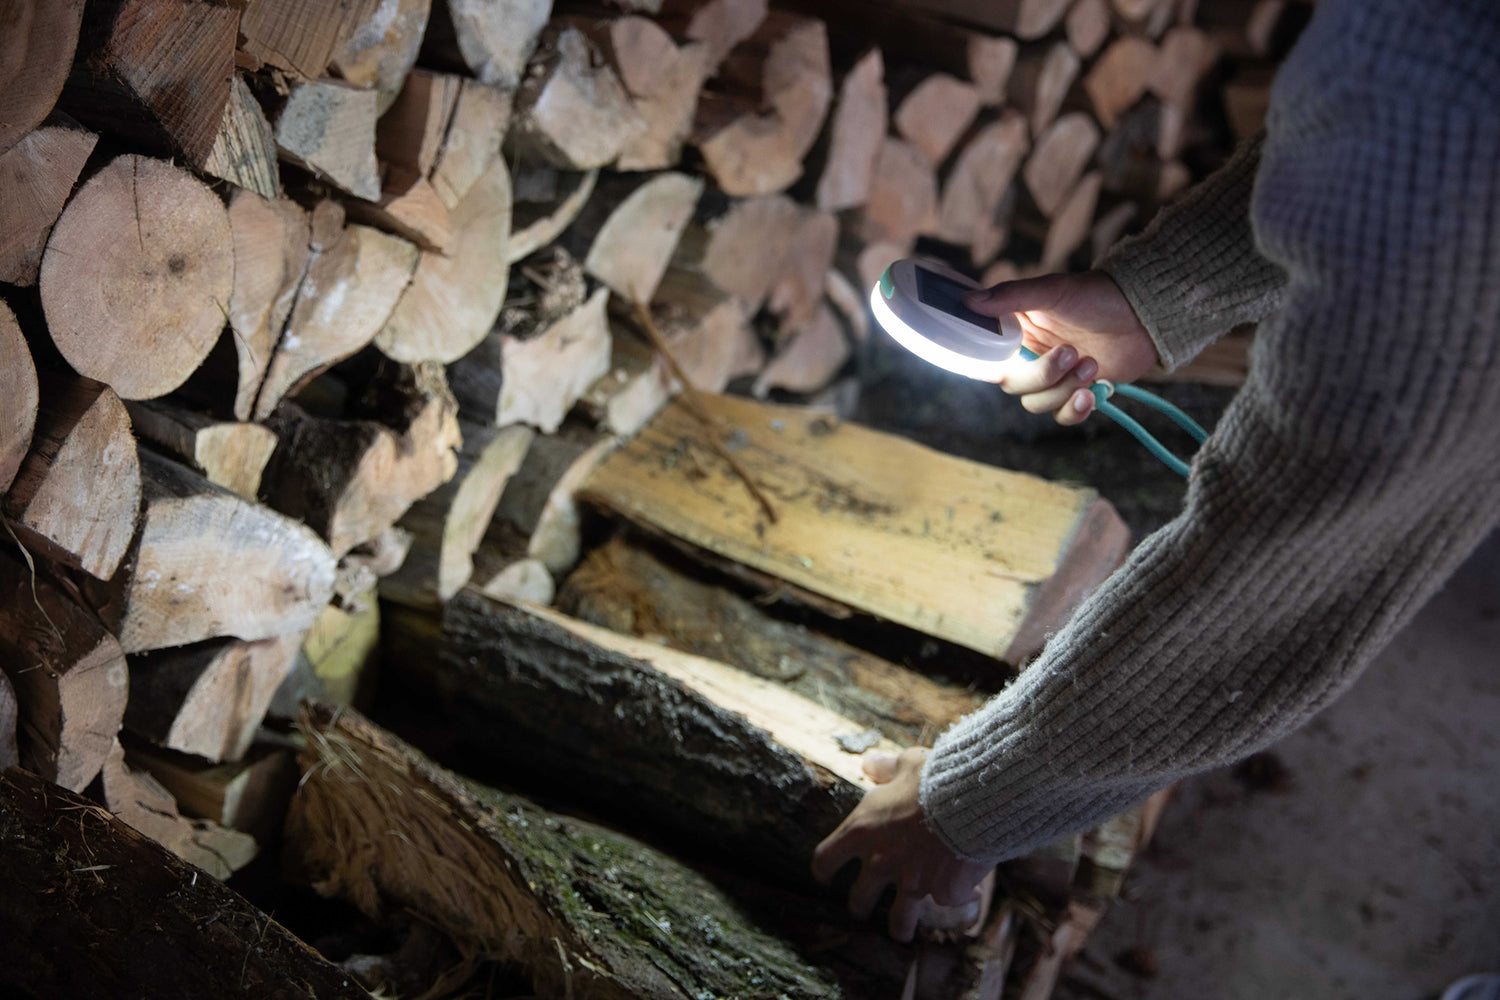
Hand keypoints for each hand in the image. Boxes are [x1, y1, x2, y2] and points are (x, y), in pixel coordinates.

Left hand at [812, 748, 992, 942]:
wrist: (974, 799)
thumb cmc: (936, 777)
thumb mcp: (907, 764)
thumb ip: (886, 768)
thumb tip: (870, 764)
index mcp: (862, 831)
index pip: (825, 859)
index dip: (823, 870)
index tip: (826, 875)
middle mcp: (881, 862)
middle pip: (859, 900)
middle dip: (860, 905)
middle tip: (863, 906)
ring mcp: (913, 882)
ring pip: (898, 921)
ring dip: (898, 927)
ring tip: (900, 932)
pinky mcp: (943, 892)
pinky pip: (946, 903)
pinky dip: (954, 898)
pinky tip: (963, 895)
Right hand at [963, 270, 1158, 424]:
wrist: (1145, 314)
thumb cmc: (1096, 295)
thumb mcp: (1052, 290)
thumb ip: (1011, 297)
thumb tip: (969, 301)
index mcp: (1016, 332)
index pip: (986, 358)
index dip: (987, 366)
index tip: (1003, 364)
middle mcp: (1030, 357)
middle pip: (1013, 386)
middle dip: (1043, 375)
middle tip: (1071, 352)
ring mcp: (1054, 378)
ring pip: (1037, 404)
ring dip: (1064, 389)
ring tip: (1092, 363)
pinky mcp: (1078, 394)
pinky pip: (1063, 416)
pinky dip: (1076, 410)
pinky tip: (1093, 392)